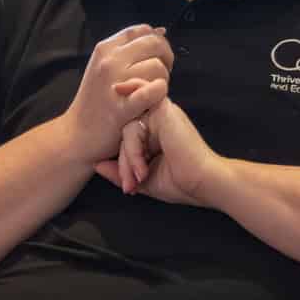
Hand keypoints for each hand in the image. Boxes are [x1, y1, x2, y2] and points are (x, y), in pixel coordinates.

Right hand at [62, 25, 172, 162]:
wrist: (76, 134)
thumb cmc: (95, 102)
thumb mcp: (105, 67)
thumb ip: (130, 49)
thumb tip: (160, 31)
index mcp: (105, 48)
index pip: (142, 30)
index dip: (157, 41)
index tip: (156, 57)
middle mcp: (109, 60)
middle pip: (154, 44)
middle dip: (165, 58)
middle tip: (160, 75)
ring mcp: (115, 82)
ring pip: (157, 67)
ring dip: (163, 79)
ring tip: (152, 92)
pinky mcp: (123, 106)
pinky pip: (153, 90)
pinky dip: (159, 92)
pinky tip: (154, 98)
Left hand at [103, 98, 224, 206]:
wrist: (203, 183)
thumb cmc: (181, 183)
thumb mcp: (143, 179)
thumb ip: (120, 171)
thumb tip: (96, 164)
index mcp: (157, 135)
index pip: (127, 143)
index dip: (124, 166)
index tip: (130, 188)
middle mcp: (159, 122)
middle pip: (125, 135)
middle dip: (124, 163)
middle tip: (130, 186)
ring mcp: (162, 114)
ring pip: (127, 130)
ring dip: (130, 157)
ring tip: (141, 176)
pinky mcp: (163, 111)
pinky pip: (135, 119)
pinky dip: (133, 142)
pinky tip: (139, 157)